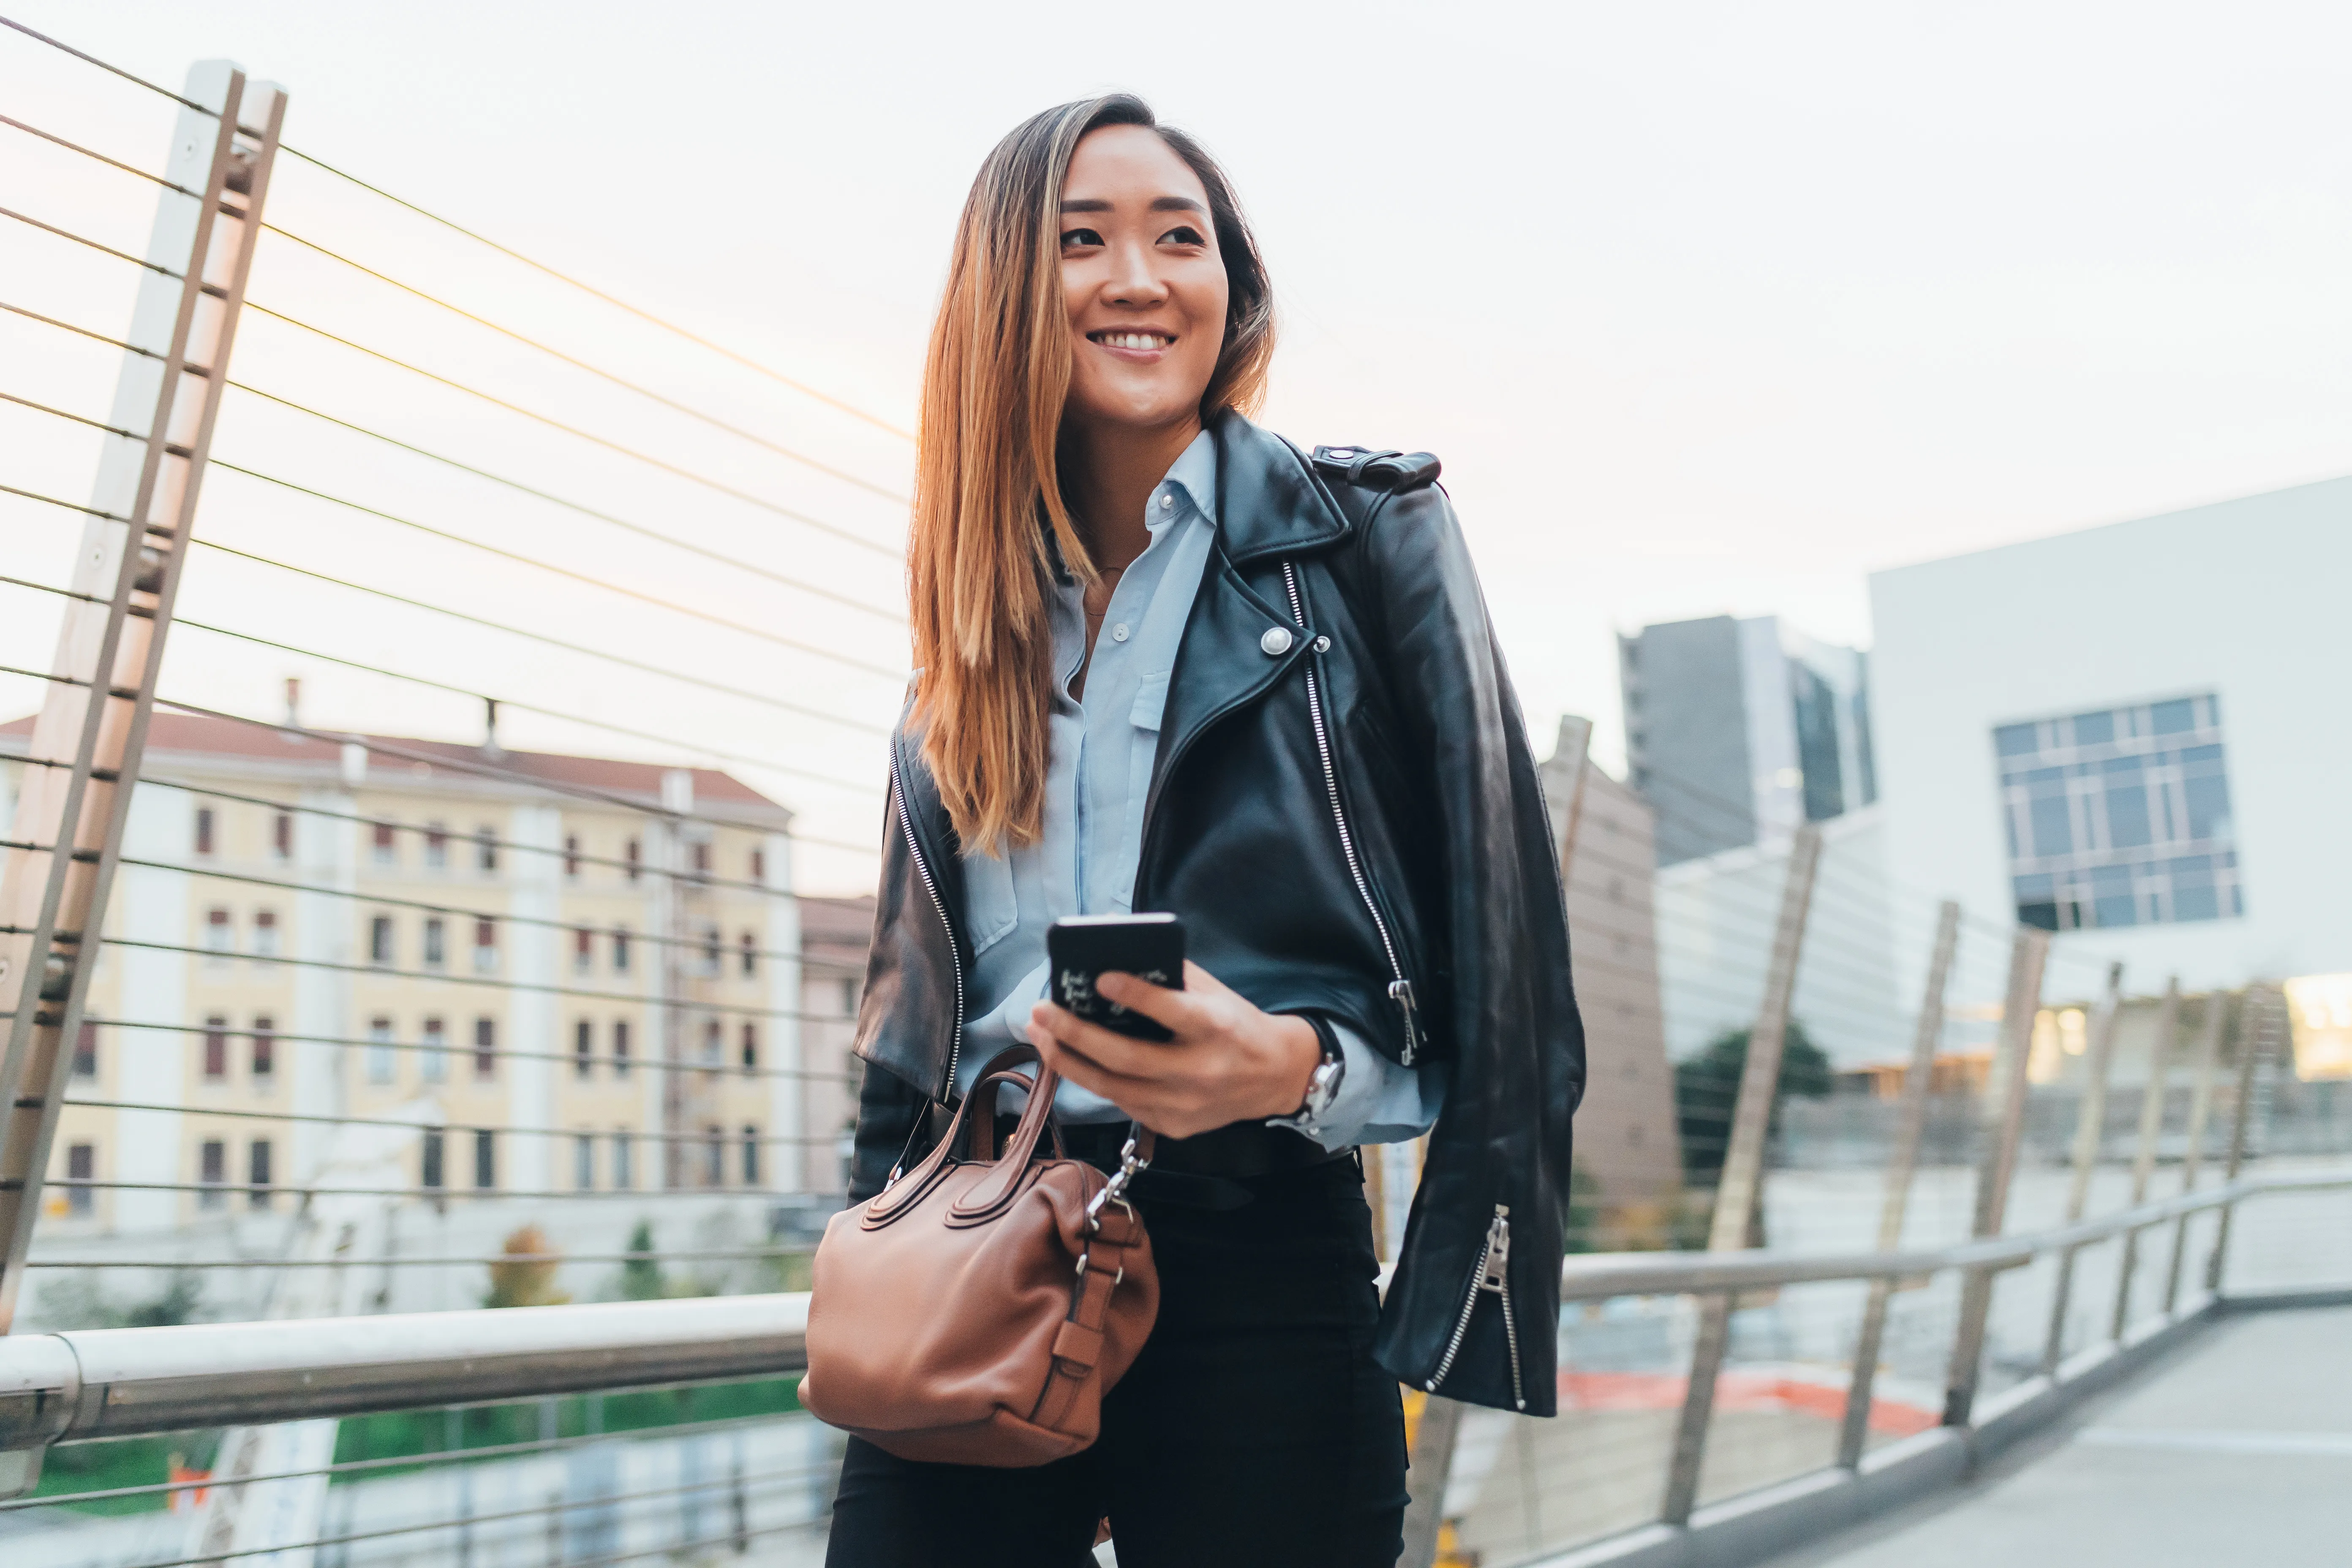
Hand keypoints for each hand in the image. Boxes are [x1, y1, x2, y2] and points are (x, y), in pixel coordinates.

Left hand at [1026, 961, 1321, 1139]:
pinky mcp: (1175, 1125)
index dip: (1133, 994)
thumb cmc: (1236, 1023)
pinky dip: (1094, 1079)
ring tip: (1040, 1035)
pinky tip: (1071, 1058)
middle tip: (1041, 1011)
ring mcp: (1185, 1104)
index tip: (1098, 977)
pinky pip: (1124, 1102)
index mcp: (1216, 1027)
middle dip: (1075, 1034)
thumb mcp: (1214, 991)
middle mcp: (1200, 1070)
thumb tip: (1114, 955)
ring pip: (1113, 1088)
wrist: (1276, 1076)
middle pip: (1126, 1058)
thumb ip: (1170, 976)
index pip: (1170, 1011)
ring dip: (1068, 1060)